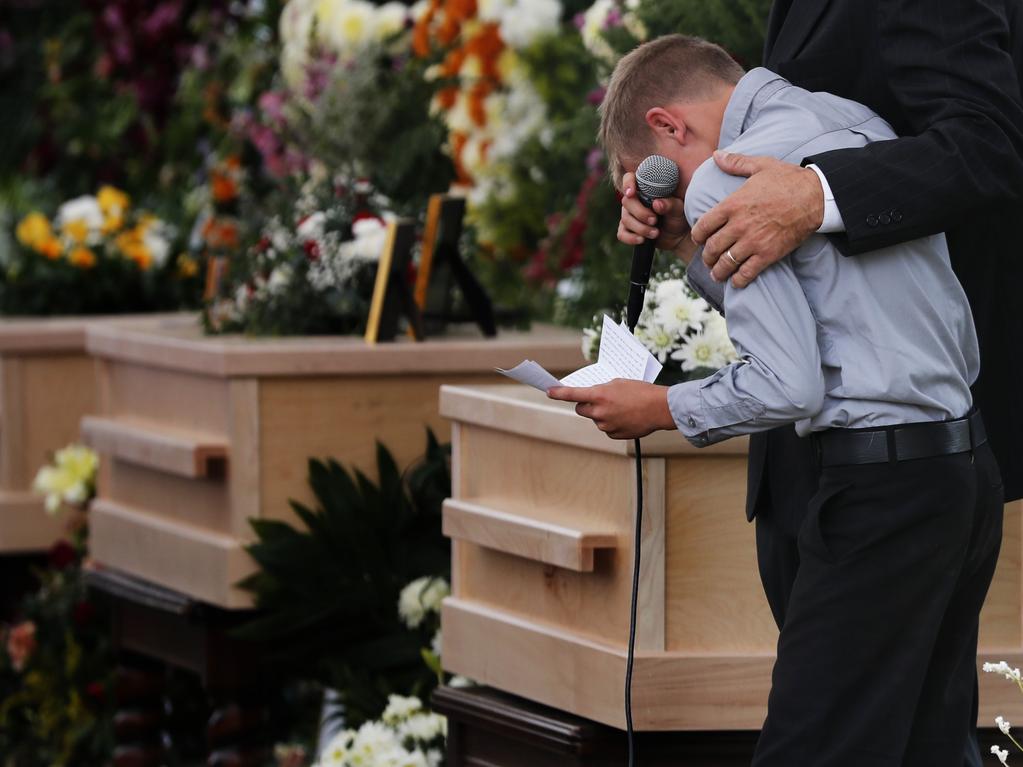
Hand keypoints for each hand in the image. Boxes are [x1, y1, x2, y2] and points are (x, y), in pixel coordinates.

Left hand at [547, 379, 674, 439]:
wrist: (659, 408)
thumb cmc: (641, 392)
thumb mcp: (618, 383)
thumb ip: (602, 389)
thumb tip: (594, 396)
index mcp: (599, 395)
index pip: (572, 394)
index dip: (558, 393)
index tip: (548, 391)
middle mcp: (599, 412)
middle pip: (581, 409)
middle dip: (586, 405)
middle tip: (598, 400)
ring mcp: (606, 425)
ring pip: (595, 419)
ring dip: (602, 414)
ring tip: (621, 408)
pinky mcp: (614, 434)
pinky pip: (606, 428)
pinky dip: (612, 423)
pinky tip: (625, 417)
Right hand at [617, 171, 690, 252]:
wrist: (679, 236)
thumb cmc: (678, 216)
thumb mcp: (678, 209)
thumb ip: (669, 204)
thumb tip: (656, 203)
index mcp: (646, 189)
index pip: (630, 179)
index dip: (628, 183)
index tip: (631, 193)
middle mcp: (635, 201)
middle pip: (627, 202)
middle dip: (640, 213)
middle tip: (654, 220)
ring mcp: (630, 215)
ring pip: (626, 219)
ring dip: (640, 228)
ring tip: (655, 233)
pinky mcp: (629, 230)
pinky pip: (622, 234)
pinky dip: (631, 238)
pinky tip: (642, 240)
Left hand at [690, 152, 824, 286]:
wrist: (815, 196)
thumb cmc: (788, 179)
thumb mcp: (760, 166)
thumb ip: (735, 163)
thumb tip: (716, 155)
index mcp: (732, 204)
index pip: (703, 226)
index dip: (698, 236)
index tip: (699, 239)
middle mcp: (739, 225)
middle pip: (712, 248)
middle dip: (707, 256)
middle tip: (709, 259)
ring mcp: (753, 241)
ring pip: (726, 263)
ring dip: (718, 271)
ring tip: (718, 273)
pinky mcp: (768, 254)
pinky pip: (746, 273)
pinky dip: (738, 280)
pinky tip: (737, 281)